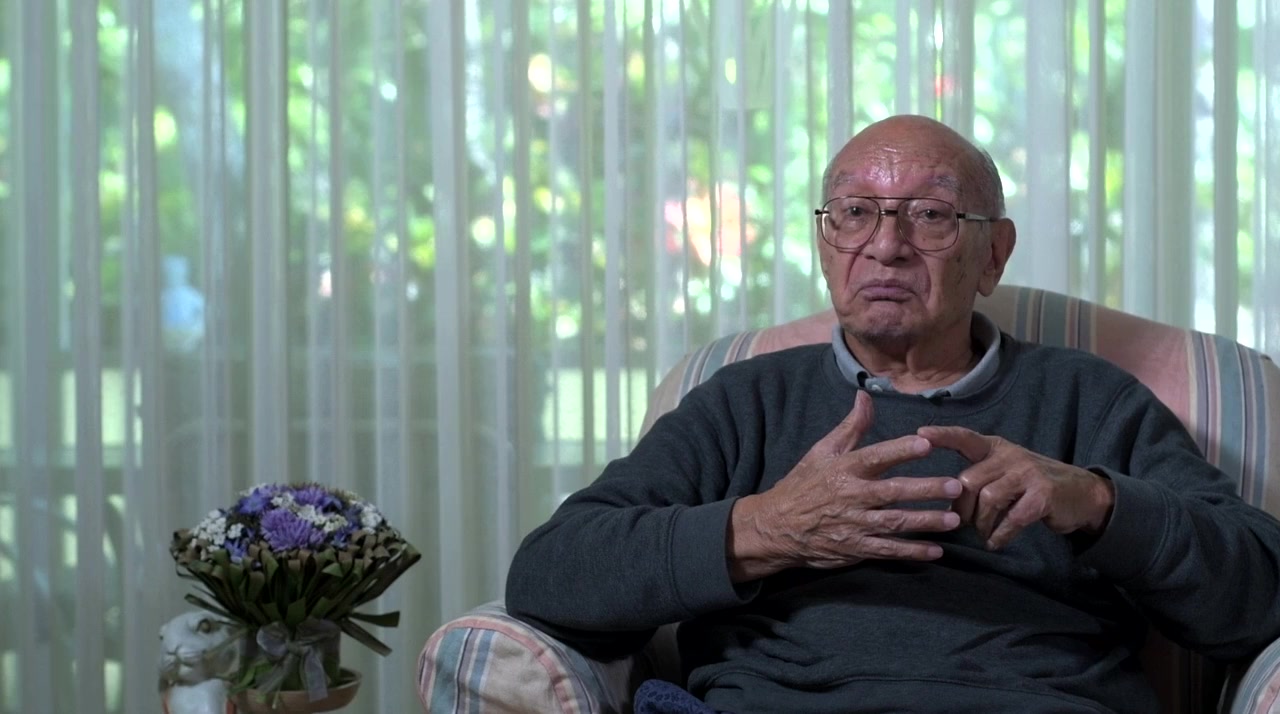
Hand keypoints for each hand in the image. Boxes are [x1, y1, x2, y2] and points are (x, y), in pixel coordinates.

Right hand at [728, 391, 962, 581]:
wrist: (777, 526)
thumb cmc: (804, 484)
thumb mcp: (822, 452)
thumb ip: (850, 427)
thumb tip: (865, 397)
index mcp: (844, 469)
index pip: (875, 457)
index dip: (900, 451)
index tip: (926, 444)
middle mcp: (851, 496)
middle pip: (893, 492)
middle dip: (925, 489)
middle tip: (956, 485)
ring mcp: (854, 524)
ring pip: (895, 523)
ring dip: (926, 521)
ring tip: (954, 518)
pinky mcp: (855, 548)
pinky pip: (887, 550)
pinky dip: (911, 552)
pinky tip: (935, 550)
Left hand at [915, 426, 1114, 549]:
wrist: (1083, 494)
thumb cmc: (1032, 484)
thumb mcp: (1005, 470)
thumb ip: (979, 476)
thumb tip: (944, 499)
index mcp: (995, 448)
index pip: (965, 438)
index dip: (943, 435)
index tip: (920, 434)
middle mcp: (1010, 456)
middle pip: (968, 481)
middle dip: (961, 508)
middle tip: (964, 524)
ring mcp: (1028, 474)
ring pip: (988, 499)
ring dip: (981, 523)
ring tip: (984, 533)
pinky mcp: (1043, 495)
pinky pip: (1012, 518)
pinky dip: (1000, 535)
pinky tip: (996, 542)